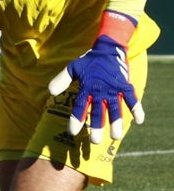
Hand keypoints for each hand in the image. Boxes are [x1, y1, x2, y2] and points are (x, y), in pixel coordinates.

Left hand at [48, 13, 143, 143]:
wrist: (108, 48)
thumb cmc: (88, 61)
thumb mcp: (72, 68)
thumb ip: (61, 80)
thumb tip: (50, 91)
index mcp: (87, 88)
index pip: (80, 107)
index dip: (76, 119)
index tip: (73, 132)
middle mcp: (100, 90)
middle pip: (98, 112)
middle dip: (96, 127)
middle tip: (95, 142)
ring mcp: (114, 89)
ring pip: (115, 109)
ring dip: (116, 123)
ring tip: (116, 137)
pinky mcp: (125, 85)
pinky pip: (132, 98)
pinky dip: (137, 108)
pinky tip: (140, 121)